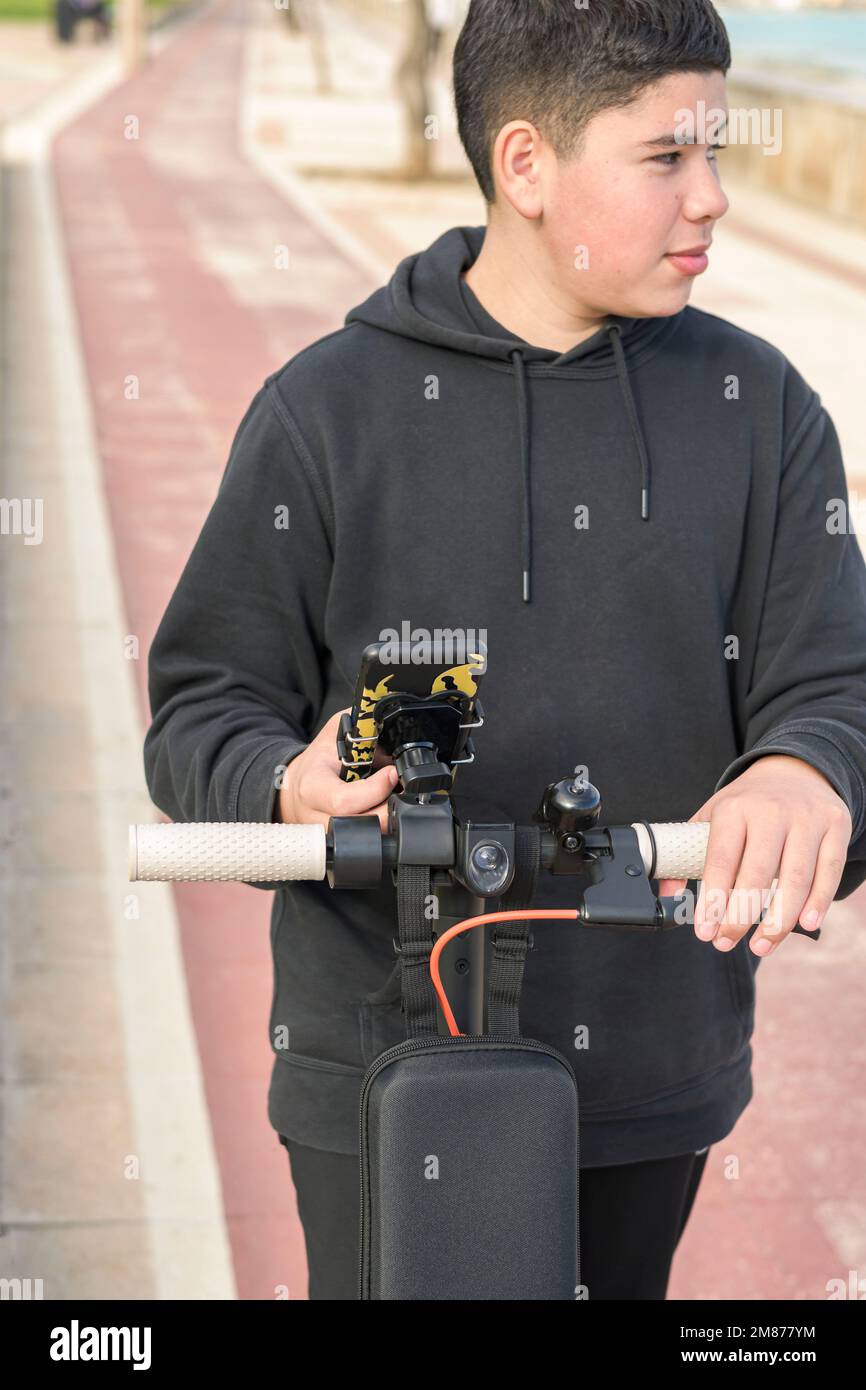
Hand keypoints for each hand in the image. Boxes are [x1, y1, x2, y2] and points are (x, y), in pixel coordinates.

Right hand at [277, 708, 398, 832]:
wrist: (297, 784)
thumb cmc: (318, 758)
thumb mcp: (336, 731)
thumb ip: (365, 730)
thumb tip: (396, 742)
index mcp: (312, 788)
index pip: (344, 801)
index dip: (375, 789)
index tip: (391, 772)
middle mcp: (316, 817)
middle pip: (361, 827)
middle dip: (389, 809)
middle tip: (400, 790)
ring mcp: (327, 835)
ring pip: (367, 838)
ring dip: (388, 818)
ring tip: (391, 798)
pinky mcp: (338, 843)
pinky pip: (366, 840)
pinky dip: (381, 826)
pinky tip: (383, 809)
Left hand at [657, 755, 851, 955]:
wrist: (795, 770)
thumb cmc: (748, 804)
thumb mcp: (713, 815)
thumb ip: (689, 853)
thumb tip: (669, 895)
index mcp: (734, 809)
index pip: (721, 859)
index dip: (713, 899)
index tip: (704, 930)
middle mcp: (771, 812)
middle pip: (758, 874)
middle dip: (740, 916)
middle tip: (725, 942)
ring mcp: (807, 818)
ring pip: (796, 878)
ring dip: (778, 920)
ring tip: (760, 945)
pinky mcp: (835, 826)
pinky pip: (829, 871)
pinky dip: (818, 902)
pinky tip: (805, 924)